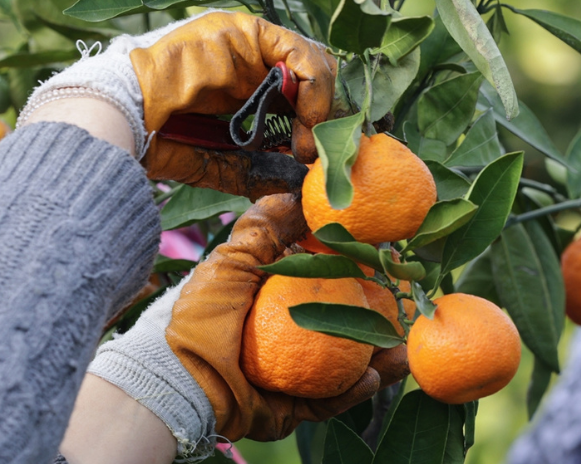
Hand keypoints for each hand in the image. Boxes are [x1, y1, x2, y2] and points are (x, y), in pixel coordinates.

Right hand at [20, 11, 335, 199]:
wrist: (124, 117)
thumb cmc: (160, 139)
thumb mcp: (218, 161)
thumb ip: (253, 170)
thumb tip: (291, 184)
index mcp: (244, 85)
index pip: (301, 96)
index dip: (317, 125)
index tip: (315, 158)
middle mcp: (250, 59)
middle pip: (313, 79)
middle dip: (325, 118)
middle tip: (316, 152)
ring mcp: (249, 42)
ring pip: (313, 64)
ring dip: (321, 108)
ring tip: (308, 143)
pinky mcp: (246, 32)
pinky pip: (299, 55)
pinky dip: (313, 88)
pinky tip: (305, 119)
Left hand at [89, 194, 408, 452]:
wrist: (176, 380)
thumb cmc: (201, 316)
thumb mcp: (232, 262)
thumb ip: (265, 228)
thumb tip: (298, 195)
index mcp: (272, 306)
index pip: (325, 288)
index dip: (356, 279)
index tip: (384, 267)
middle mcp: (284, 340)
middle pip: (343, 331)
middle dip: (380, 324)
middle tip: (409, 313)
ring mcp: (288, 377)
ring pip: (344, 370)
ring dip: (379, 361)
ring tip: (406, 352)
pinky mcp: (288, 411)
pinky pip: (329, 402)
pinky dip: (353, 391)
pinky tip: (375, 374)